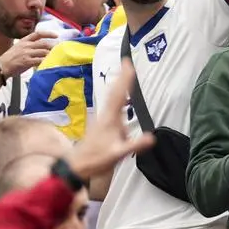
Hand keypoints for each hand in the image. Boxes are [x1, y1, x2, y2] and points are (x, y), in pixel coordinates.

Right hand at [0, 30, 55, 77]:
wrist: (1, 66)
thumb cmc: (10, 59)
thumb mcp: (18, 47)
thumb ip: (28, 46)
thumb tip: (40, 48)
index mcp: (24, 41)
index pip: (38, 34)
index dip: (48, 33)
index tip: (56, 35)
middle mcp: (26, 45)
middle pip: (43, 43)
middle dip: (53, 46)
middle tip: (60, 49)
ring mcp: (26, 53)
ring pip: (43, 52)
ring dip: (51, 54)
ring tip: (56, 57)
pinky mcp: (27, 61)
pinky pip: (39, 60)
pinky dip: (46, 61)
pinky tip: (50, 63)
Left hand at [69, 62, 154, 180]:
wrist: (77, 166)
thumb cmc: (96, 159)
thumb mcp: (118, 154)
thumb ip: (135, 145)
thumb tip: (152, 137)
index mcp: (110, 119)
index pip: (119, 95)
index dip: (125, 79)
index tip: (128, 64)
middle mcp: (105, 116)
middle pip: (114, 92)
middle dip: (121, 77)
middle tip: (126, 62)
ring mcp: (102, 120)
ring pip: (112, 98)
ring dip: (119, 86)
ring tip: (125, 76)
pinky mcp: (100, 125)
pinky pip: (111, 106)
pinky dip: (116, 98)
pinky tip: (118, 101)